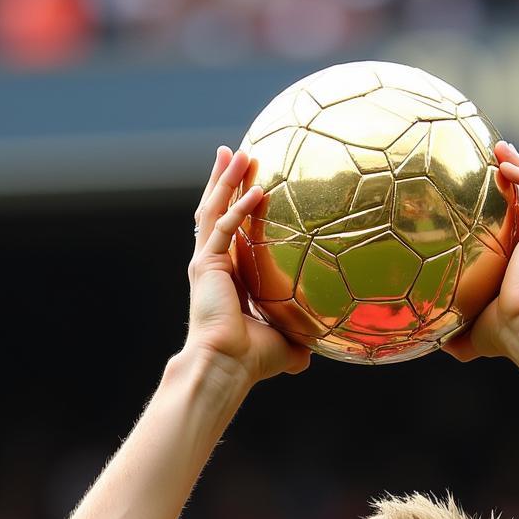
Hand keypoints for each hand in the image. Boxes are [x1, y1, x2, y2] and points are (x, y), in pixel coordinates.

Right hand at [187, 147, 310, 384]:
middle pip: (216, 210)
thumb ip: (296, 342)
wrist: (226, 366)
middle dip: (224, 180)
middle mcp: (212, 266)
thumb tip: (312, 354)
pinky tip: (257, 189)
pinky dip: (238, 207)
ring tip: (238, 153)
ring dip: (226, 180)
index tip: (247, 182)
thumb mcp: (282, 345)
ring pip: (214, 209)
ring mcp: (206, 263)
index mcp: (226, 278)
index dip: (234, 206)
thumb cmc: (250, 360)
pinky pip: (224, 227)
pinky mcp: (206, 265)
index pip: (228, 232)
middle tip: (235, 152)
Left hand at [443, 142, 518, 362]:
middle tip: (493, 162)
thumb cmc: (501, 335)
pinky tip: (503, 162)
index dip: (502, 214)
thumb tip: (429, 343)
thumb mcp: (468, 335)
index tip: (481, 200)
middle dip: (513, 181)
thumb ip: (451, 333)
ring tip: (499, 149)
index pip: (514, 232)